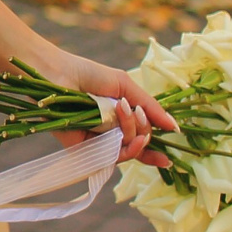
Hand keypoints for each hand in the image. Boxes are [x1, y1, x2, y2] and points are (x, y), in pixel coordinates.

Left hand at [24, 43, 174, 167]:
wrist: (57, 73)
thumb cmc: (88, 74)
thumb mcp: (125, 87)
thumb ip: (150, 107)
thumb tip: (173, 127)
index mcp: (119, 119)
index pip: (140, 140)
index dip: (155, 150)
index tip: (170, 157)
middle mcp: (109, 134)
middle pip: (138, 145)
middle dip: (143, 129)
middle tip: (134, 111)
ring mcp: (97, 142)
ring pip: (128, 151)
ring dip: (133, 132)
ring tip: (124, 111)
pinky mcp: (83, 150)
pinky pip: (110, 158)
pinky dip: (123, 145)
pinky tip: (122, 129)